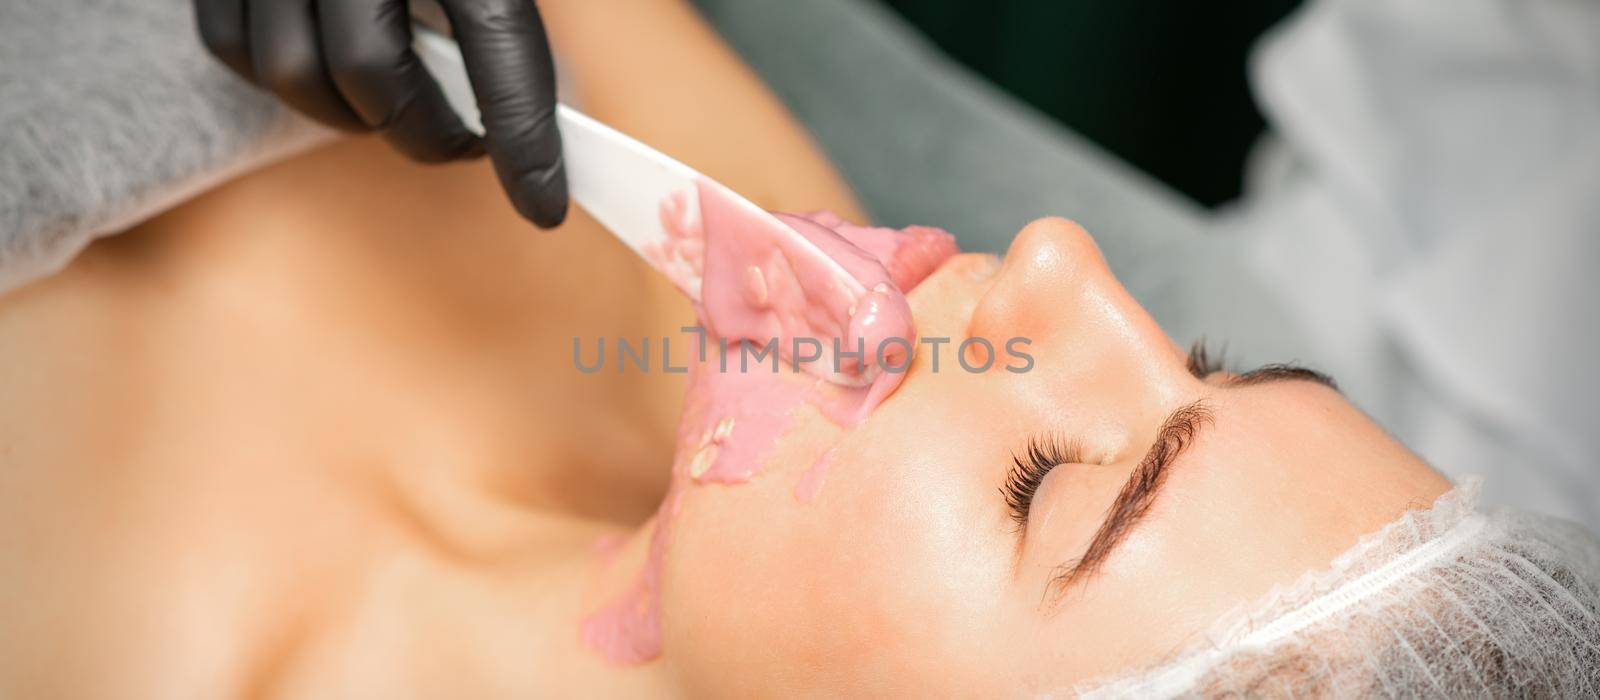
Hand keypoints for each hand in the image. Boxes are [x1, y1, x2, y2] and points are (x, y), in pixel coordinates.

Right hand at [195, 0, 568, 227]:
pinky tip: (325, 71)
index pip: (496, 44)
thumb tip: (548, 120)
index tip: (545, 208)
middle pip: (373, 72)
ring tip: (394, 101)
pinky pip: (232, 45)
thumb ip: (502, 12)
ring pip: (292, 70)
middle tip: (465, 142)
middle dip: (424, 130)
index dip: (523, 137)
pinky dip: (276, 75)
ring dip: (347, 111)